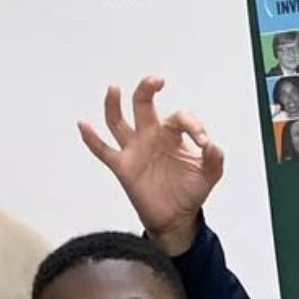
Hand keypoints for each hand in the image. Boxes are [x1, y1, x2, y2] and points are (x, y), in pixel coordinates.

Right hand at [78, 78, 223, 256]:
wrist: (176, 218)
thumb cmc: (190, 191)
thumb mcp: (209, 175)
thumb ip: (214, 159)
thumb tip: (211, 145)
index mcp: (171, 133)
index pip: (179, 117)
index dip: (193, 125)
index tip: (203, 142)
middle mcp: (150, 136)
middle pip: (142, 104)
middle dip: (147, 89)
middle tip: (156, 80)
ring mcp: (135, 150)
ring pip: (118, 122)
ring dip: (114, 104)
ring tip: (114, 88)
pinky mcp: (123, 167)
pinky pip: (103, 150)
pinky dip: (91, 138)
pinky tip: (83, 124)